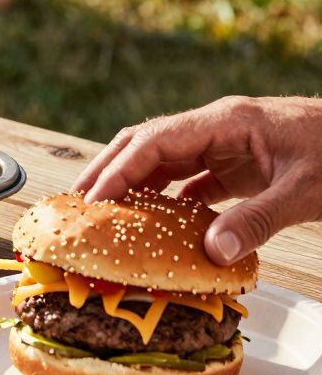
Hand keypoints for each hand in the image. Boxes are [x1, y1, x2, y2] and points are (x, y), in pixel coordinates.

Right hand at [74, 96, 321, 264]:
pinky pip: (189, 177)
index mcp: (226, 120)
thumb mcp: (305, 193)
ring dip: (132, 182)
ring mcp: (226, 143)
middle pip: (145, 142)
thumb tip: (211, 253)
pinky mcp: (238, 162)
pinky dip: (165, 197)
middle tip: (76, 202)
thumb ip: (256, 220)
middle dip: (108, 169)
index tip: (93, 201)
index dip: (118, 171)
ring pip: (163, 158)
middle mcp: (217, 126)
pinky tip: (152, 222)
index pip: (154, 141)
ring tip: (101, 212)